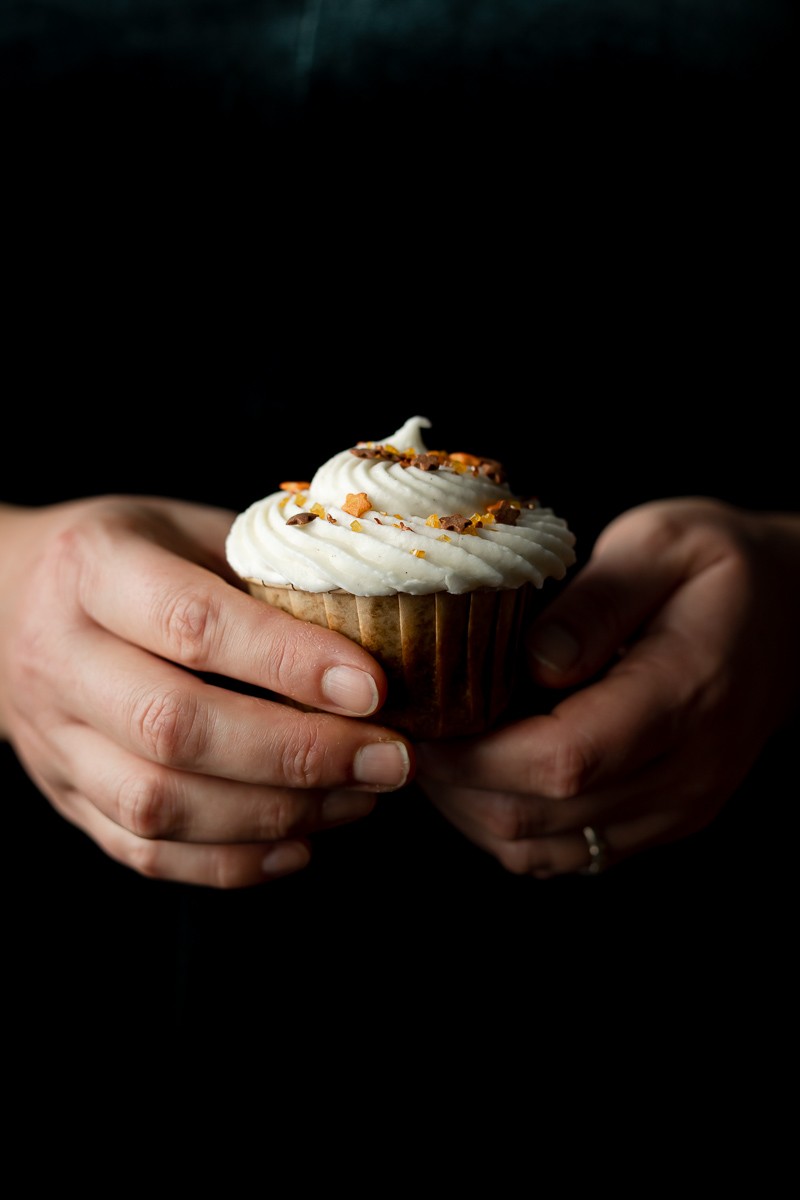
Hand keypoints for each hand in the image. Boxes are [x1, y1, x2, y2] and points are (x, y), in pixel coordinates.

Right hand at [0, 497, 411, 886]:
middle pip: (175, 728)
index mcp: (94, 568)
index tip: (374, 688)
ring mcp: (53, 737)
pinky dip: (228, 862)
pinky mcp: (64, 795)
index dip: (289, 663)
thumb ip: (262, 571)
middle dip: (297, 754)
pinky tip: (299, 843)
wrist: (4, 597)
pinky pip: (142, 852)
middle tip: (387, 759)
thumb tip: (374, 620)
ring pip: (158, 805)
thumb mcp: (185, 528)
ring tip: (359, 799)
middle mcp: (61, 656)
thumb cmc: (125, 555)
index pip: (193, 625)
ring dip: (274, 814)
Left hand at [415, 498, 799, 876]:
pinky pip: (566, 852)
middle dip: (455, 783)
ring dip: (473, 810)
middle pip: (539, 815)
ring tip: (439, 748)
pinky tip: (485, 770)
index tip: (416, 723)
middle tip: (409, 731)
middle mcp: (687, 772)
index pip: (564, 760)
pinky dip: (508, 823)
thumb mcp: (662, 544)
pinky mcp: (660, 820)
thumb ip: (598, 601)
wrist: (788, 614)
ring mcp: (677, 807)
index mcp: (686, 695)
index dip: (473, 755)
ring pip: (543, 848)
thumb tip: (533, 661)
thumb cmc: (718, 568)